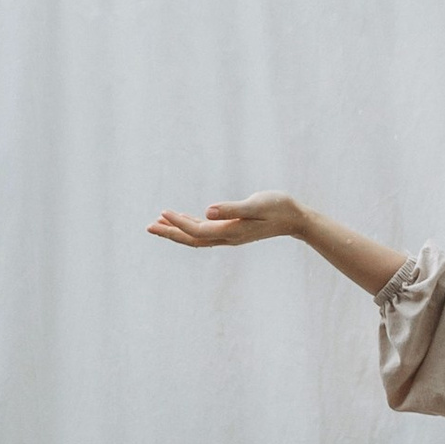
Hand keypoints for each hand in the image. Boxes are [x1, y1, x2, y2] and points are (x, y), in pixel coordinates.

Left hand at [147, 193, 302, 249]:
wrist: (296, 219)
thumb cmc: (278, 207)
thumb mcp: (256, 204)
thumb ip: (232, 209)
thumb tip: (207, 211)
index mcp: (231, 231)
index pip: (197, 231)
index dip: (179, 223)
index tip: (163, 212)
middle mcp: (227, 237)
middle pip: (191, 239)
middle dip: (169, 233)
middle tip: (148, 226)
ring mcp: (229, 235)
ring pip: (196, 237)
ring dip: (177, 230)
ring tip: (158, 223)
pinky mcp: (232, 230)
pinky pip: (205, 232)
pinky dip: (190, 226)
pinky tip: (183, 219)